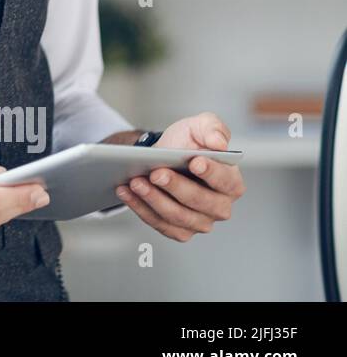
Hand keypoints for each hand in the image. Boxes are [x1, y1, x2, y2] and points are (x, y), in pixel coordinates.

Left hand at [115, 112, 244, 240]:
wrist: (161, 156)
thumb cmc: (186, 143)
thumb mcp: (200, 126)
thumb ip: (213, 129)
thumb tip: (220, 144)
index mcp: (231, 182)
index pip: (226, 181)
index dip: (211, 172)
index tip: (194, 162)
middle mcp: (220, 207)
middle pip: (200, 202)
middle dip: (176, 187)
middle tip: (155, 173)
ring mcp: (200, 222)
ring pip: (178, 217)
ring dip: (154, 200)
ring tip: (135, 182)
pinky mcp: (179, 230)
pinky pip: (160, 224)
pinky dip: (141, 209)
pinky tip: (126, 193)